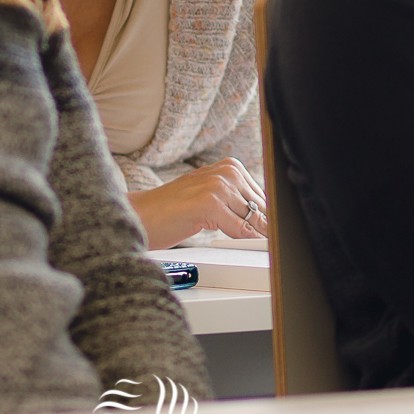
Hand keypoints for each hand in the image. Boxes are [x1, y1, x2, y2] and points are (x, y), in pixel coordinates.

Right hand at [130, 159, 265, 247]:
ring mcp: (218, 185)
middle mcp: (227, 171)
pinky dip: (244, 241)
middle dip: (265, 229)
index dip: (268, 219)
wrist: (140, 216)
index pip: (264, 197)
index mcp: (230, 166)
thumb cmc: (171, 211)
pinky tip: (238, 246)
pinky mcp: (210, 202)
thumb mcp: (210, 199)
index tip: (273, 235)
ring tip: (250, 247)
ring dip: (256, 237)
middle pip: (263, 208)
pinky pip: (240, 229)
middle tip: (268, 246)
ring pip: (254, 219)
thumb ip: (237, 204)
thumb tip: (266, 224)